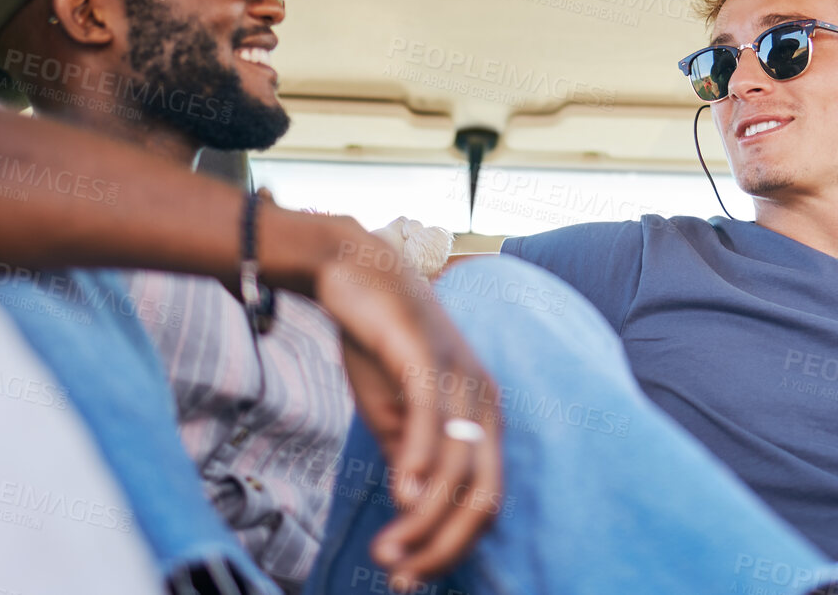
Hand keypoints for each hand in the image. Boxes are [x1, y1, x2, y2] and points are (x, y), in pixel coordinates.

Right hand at [308, 220, 502, 591]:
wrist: (352, 273)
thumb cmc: (378, 346)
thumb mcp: (394, 417)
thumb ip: (408, 463)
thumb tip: (412, 518)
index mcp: (483, 418)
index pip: (485, 499)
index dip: (453, 546)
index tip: (409, 579)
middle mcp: (483, 400)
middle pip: (483, 493)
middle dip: (444, 545)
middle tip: (400, 576)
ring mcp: (460, 376)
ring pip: (456, 466)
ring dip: (422, 517)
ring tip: (386, 551)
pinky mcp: (427, 356)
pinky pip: (433, 416)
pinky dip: (420, 460)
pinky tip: (401, 492)